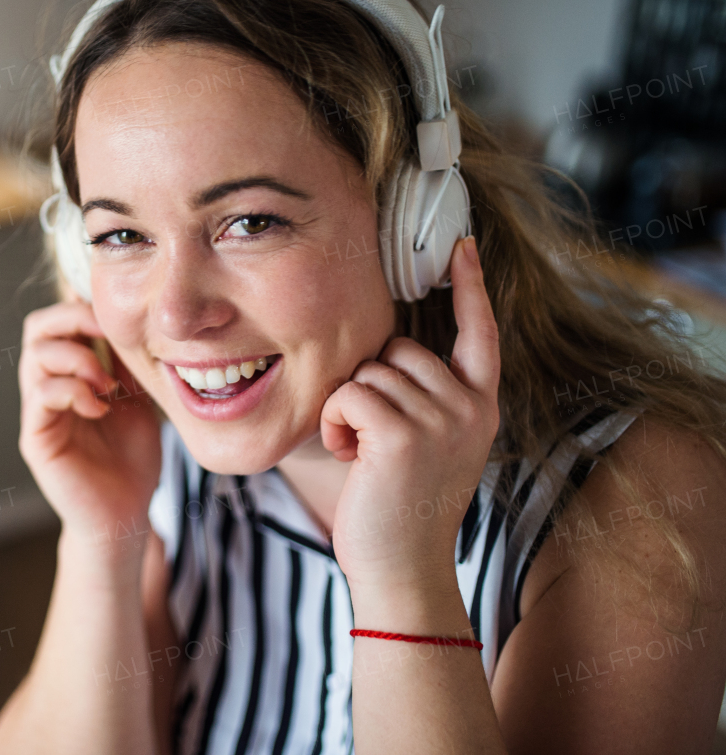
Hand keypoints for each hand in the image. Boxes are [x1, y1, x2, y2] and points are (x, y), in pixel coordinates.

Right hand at [17, 296, 161, 549]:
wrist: (127, 513)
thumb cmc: (132, 460)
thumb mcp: (137, 399)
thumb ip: (125, 365)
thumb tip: (126, 323)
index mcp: (68, 373)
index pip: (57, 321)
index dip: (83, 310)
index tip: (119, 319)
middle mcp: (46, 387)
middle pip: (37, 328)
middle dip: (73, 322)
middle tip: (107, 338)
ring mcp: (38, 412)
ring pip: (35, 356)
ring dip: (77, 359)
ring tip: (107, 385)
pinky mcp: (36, 438)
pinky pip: (40, 395)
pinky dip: (72, 391)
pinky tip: (99, 408)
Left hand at [320, 236, 500, 590]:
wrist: (402, 571)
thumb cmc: (398, 508)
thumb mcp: (426, 446)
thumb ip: (422, 399)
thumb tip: (386, 353)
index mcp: (478, 407)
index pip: (480, 333)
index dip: (470, 287)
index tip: (462, 244)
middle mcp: (469, 408)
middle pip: (398, 348)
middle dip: (371, 385)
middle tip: (375, 440)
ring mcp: (441, 420)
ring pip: (368, 370)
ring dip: (348, 408)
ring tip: (364, 454)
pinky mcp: (403, 435)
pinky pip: (347, 393)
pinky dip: (334, 423)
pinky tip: (349, 457)